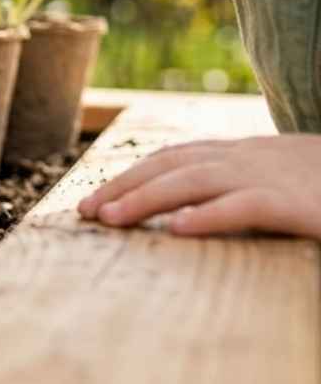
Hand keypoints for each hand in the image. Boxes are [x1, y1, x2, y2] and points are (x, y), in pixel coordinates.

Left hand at [78, 135, 320, 237]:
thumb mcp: (286, 181)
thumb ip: (245, 189)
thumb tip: (193, 213)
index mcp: (248, 153)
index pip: (176, 157)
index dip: (133, 176)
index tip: (97, 199)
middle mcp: (253, 157)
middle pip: (172, 165)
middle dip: (124, 186)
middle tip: (85, 213)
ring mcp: (274, 176)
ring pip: (195, 181)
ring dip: (146, 199)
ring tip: (110, 219)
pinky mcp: (297, 204)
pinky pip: (246, 205)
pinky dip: (210, 215)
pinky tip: (178, 230)